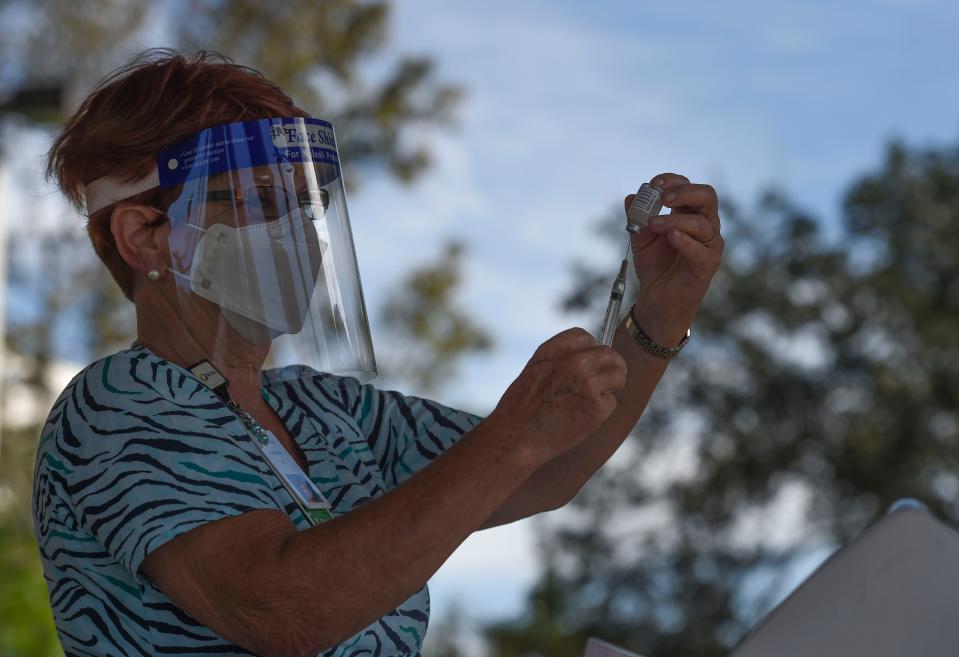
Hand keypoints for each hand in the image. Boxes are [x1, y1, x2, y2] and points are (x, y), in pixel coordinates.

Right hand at [488, 328, 626, 468]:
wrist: (514, 439)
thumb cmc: (519, 411)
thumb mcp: (533, 372)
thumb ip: (558, 361)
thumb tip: (586, 359)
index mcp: (553, 351)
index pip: (585, 336)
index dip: (590, 350)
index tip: (588, 363)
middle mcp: (573, 362)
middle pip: (608, 353)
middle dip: (609, 367)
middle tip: (604, 383)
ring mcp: (587, 383)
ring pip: (618, 374)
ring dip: (611, 386)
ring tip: (593, 400)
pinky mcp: (597, 407)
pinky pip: (612, 402)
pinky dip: (602, 411)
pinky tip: (582, 418)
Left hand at [626, 173, 723, 344]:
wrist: (657, 298)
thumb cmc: (654, 264)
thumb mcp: (640, 237)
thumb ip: (636, 217)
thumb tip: (631, 197)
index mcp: (690, 213)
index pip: (689, 187)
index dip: (672, 181)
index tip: (653, 184)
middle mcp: (705, 225)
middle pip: (707, 196)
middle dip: (684, 192)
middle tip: (662, 197)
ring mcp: (709, 244)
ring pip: (702, 223)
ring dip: (675, 220)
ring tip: (653, 225)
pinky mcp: (708, 264)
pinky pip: (701, 250)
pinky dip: (685, 241)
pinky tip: (670, 236)